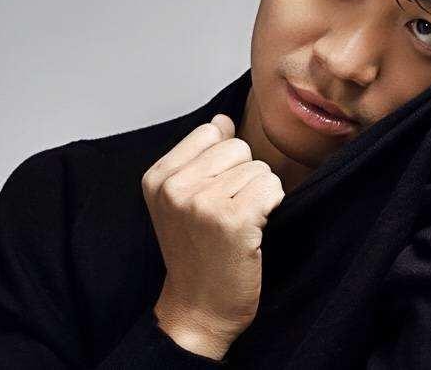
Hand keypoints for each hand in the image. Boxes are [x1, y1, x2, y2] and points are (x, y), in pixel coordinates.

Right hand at [141, 114, 284, 358]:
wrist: (199, 310)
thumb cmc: (196, 256)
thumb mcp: (182, 201)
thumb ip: (200, 156)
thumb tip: (222, 120)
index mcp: (157, 178)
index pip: (211, 133)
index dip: (224, 162)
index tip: (213, 196)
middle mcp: (175, 188)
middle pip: (238, 148)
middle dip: (243, 177)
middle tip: (227, 214)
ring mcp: (202, 204)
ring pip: (258, 168)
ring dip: (258, 195)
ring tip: (238, 225)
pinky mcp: (233, 221)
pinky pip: (272, 187)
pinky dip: (272, 207)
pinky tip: (253, 231)